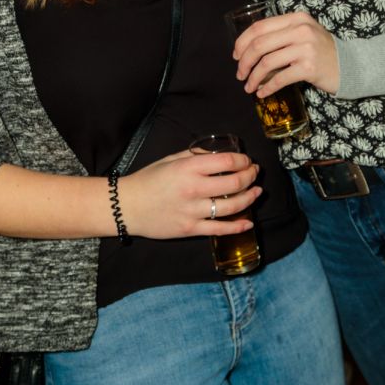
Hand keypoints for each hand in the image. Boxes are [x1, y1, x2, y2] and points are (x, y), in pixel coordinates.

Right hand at [119, 150, 260, 238]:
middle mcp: (193, 189)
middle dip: (251, 176)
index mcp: (188, 168)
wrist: (127, 206)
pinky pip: (220, 229)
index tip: (247, 160)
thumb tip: (220, 155)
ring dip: (250, 198)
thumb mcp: (171, 159)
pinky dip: (238, 226)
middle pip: (235, 183)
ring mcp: (193, 211)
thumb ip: (196, 155)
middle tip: (255, 173)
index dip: (243, 160)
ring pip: (232, 206)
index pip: (227, 161)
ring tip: (256, 192)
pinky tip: (249, 222)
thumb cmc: (149, 180)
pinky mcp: (191, 229)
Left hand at [233, 11, 338, 96]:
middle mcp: (300, 30)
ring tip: (248, 86)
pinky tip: (262, 93)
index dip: (242, 42)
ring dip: (253, 77)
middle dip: (244, 61)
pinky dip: (267, 87)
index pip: (260, 26)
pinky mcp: (309, 67)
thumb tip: (248, 50)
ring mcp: (306, 48)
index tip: (236, 55)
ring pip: (267, 63)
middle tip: (240, 74)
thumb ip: (281, 35)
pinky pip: (280, 78)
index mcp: (296, 18)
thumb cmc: (321, 50)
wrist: (350, 65)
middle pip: (260, 45)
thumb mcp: (303, 33)